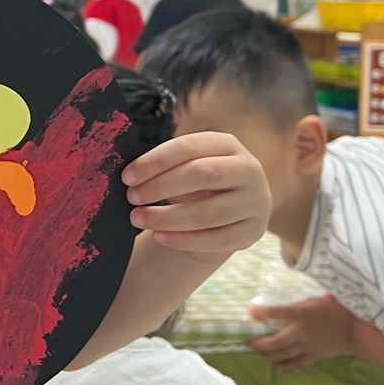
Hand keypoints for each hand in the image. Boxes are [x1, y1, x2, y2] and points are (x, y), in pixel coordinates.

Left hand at [121, 132, 269, 259]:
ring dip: (168, 217)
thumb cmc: (199, 184)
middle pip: (203, 174)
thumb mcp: (188, 166)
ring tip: (139, 218)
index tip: (128, 176)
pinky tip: (159, 236)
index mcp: (228, 144)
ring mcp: (255, 202)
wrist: (230, 214)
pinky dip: (184, 240)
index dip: (156, 161)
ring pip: (209, 212)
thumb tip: (131, 175)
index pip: (189, 147)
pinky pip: (216, 239)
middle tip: (132, 197)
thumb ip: (167, 166)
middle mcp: (249, 170)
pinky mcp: (253, 231)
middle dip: (161, 186)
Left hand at [247, 293, 357, 371]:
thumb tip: (282, 309)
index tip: (249, 312)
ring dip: (267, 354)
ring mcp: (306, 346)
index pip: (273, 312)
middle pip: (273, 341)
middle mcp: (299, 331)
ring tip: (258, 351)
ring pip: (281, 354)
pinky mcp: (314, 356)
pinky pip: (296, 364)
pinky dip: (285, 366)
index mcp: (299, 313)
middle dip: (257, 343)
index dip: (259, 313)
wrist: (357, 329)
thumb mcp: (314, 300)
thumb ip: (298, 305)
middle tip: (246, 341)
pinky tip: (277, 366)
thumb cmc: (337, 308)